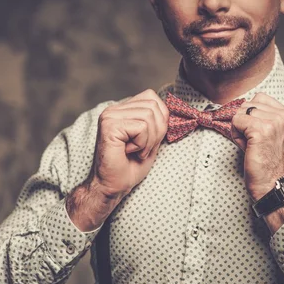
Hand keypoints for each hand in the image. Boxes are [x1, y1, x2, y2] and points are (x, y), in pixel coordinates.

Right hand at [67, 89, 168, 230]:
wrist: (112, 186)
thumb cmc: (130, 166)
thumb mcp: (151, 140)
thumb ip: (158, 122)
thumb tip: (174, 108)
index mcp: (121, 110)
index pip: (151, 96)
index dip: (160, 118)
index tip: (149, 140)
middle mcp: (113, 110)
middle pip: (152, 106)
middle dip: (156, 131)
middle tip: (143, 149)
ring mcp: (109, 116)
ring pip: (148, 116)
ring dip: (149, 140)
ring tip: (136, 151)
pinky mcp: (109, 126)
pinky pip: (141, 127)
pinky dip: (142, 144)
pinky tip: (129, 152)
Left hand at [230, 93, 283, 231]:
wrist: (274, 186)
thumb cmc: (270, 165)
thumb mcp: (273, 136)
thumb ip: (263, 119)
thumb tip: (240, 109)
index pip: (260, 98)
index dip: (251, 115)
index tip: (255, 133)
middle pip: (249, 104)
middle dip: (244, 122)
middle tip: (251, 141)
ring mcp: (274, 122)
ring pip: (241, 112)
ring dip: (239, 128)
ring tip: (250, 145)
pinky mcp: (261, 130)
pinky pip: (236, 121)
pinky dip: (236, 134)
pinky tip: (246, 147)